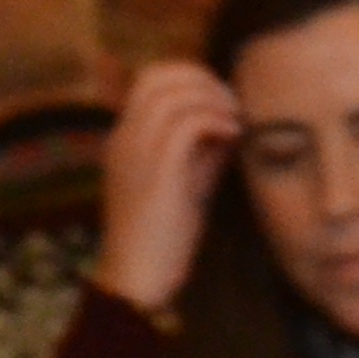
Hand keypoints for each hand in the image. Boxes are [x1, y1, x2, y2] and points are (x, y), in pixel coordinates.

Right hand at [91, 59, 241, 316]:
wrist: (136, 282)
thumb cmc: (163, 241)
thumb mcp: (183, 186)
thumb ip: (201, 153)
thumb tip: (230, 123)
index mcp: (124, 141)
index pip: (151, 80)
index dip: (191, 79)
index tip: (221, 102)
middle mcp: (123, 139)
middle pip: (159, 75)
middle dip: (203, 79)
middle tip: (231, 104)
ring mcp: (136, 152)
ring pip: (174, 93)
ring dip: (213, 98)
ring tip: (235, 119)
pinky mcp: (156, 170)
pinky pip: (188, 122)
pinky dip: (216, 120)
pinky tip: (233, 136)